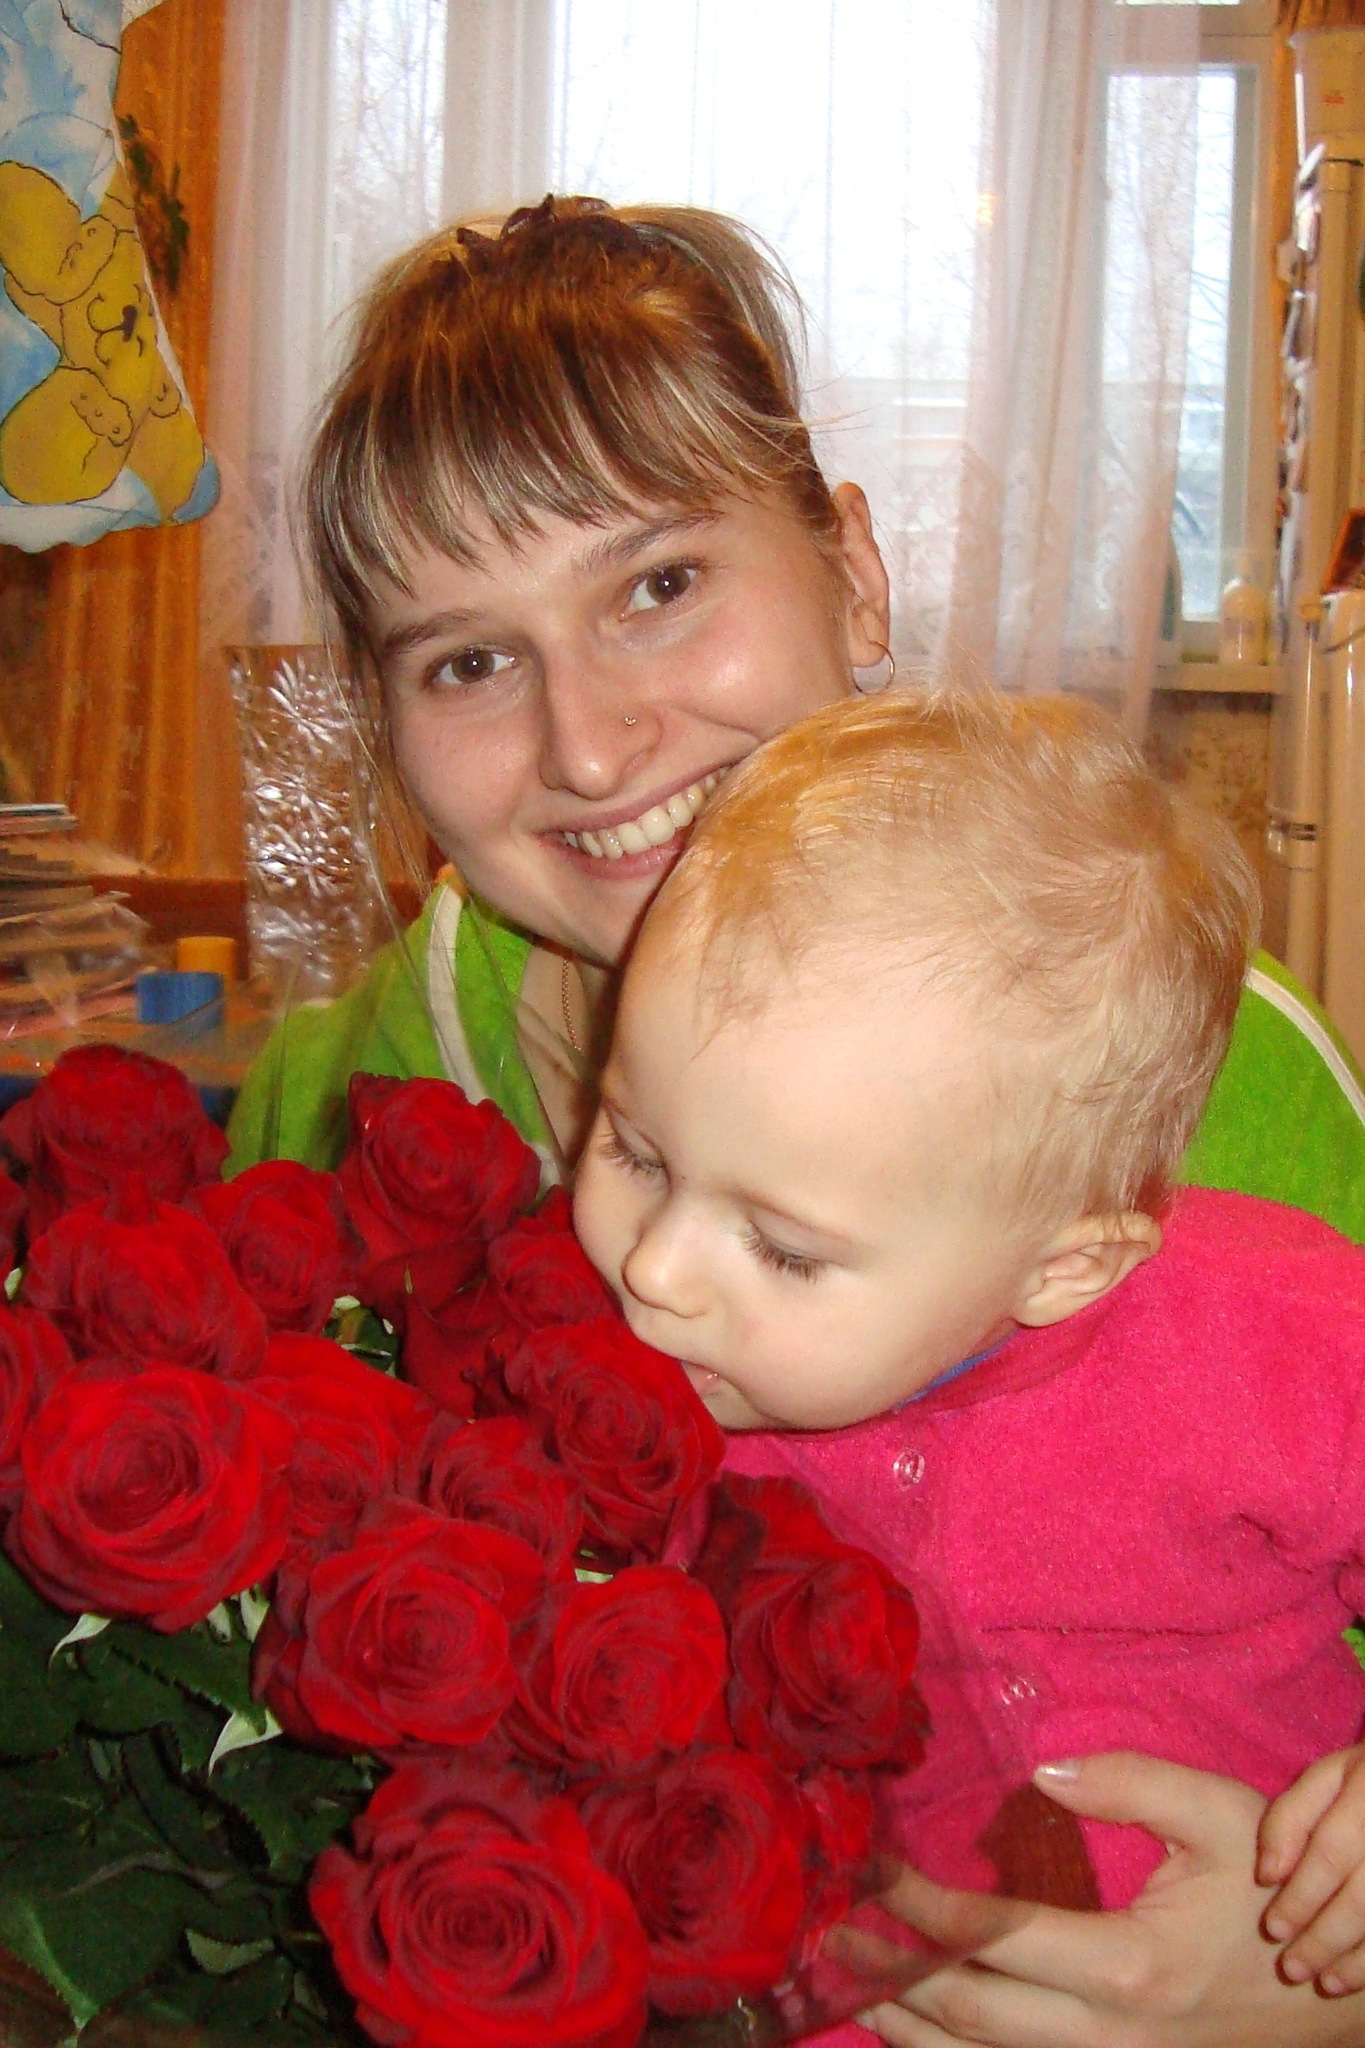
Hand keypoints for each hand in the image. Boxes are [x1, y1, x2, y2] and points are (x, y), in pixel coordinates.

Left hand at [859, 1751, 1364, 2046]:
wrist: (1340, 1993)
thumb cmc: (1271, 1893)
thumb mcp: (1219, 1817)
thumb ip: (1128, 1782)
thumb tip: (1040, 1769)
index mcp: (1130, 1965)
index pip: (995, 1933)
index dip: (923, 1902)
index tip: (871, 1867)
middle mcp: (1109, 2036)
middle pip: (972, 2015)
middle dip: (892, 1975)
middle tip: (829, 1934)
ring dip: (910, 2030)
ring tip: (847, 1988)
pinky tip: (917, 2030)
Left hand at [1260, 1744, 1364, 1993]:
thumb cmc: (1360, 1782)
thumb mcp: (1326, 1778)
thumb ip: (1291, 1818)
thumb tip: (1267, 1874)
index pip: (1330, 1854)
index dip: (1300, 1895)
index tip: (1272, 1929)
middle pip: (1360, 1898)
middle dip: (1323, 1938)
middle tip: (1291, 1969)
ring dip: (1353, 1959)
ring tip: (1323, 1982)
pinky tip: (1352, 1978)